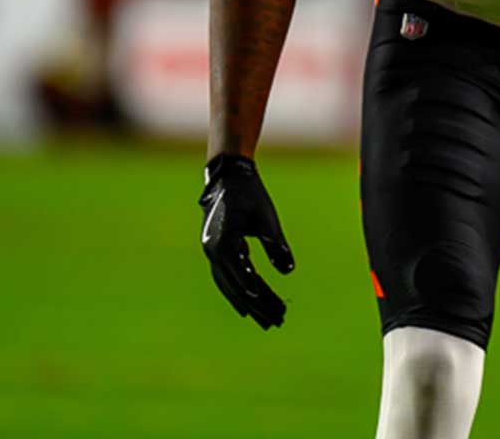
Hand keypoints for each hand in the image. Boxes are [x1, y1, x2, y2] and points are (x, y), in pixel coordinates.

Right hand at [200, 154, 295, 328]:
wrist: (228, 176)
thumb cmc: (250, 195)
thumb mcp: (267, 218)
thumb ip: (276, 245)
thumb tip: (288, 271)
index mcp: (225, 244)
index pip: (246, 279)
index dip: (263, 296)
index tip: (279, 310)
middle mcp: (214, 252)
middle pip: (237, 288)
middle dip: (258, 307)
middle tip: (278, 322)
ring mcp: (211, 252)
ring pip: (229, 286)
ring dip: (248, 304)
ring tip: (266, 321)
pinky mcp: (215, 250)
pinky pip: (225, 278)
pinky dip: (237, 292)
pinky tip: (248, 305)